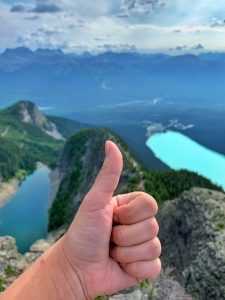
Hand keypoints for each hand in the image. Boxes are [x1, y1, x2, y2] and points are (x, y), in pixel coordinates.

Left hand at [60, 141, 160, 298]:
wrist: (76, 268)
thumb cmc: (83, 232)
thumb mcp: (95, 201)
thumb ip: (108, 174)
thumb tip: (110, 142)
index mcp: (131, 208)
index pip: (150, 204)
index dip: (130, 214)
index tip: (112, 217)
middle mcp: (140, 225)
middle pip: (152, 227)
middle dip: (124, 235)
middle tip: (109, 237)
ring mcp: (144, 246)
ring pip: (153, 247)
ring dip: (126, 253)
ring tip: (112, 251)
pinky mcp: (145, 266)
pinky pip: (154, 266)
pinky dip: (134, 268)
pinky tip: (120, 266)